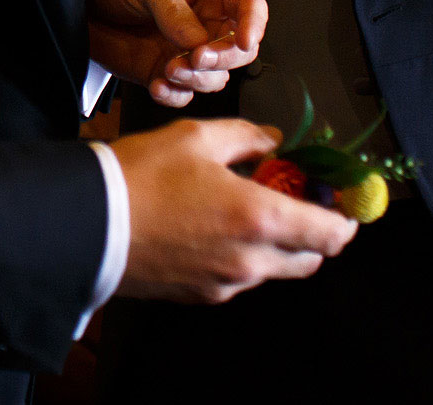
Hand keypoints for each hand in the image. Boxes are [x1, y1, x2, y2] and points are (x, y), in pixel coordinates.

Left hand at [82, 0, 267, 105]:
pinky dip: (175, 95)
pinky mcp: (167, 72)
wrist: (83, 0)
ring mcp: (189, 51)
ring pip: (215, 77)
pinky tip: (158, 86)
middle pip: (239, 50)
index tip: (244, 41)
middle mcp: (208, 23)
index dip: (254, 24)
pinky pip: (184, 94)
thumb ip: (174, 10)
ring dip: (197, 79)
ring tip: (169, 68)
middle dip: (223, 58)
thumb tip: (198, 42)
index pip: (250, 5)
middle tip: (196, 58)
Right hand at [111, 118, 356, 302]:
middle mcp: (252, 260)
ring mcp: (227, 283)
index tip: (338, 195)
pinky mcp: (201, 295)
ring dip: (274, 241)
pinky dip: (241, 253)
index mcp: (261, 218)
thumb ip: (246, 137)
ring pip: (274, 268)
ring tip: (241, 205)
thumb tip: (273, 141)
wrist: (86, 225)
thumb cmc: (141, 176)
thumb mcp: (195, 137)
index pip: (333, 235)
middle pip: (311, 257)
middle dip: (311, 229)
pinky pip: (239, 276)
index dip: (346, 216)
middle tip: (291, 195)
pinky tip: (210, 224)